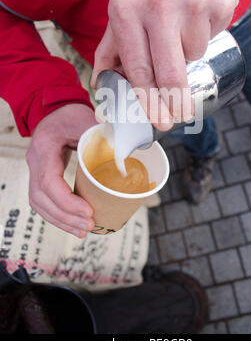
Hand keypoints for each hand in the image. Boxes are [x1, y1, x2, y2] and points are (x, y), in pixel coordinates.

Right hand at [26, 104, 96, 237]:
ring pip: (40, 203)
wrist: (57, 110)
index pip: (49, 181)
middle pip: (42, 198)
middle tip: (89, 225)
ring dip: (61, 220)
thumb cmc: (71, 114)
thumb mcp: (86, 119)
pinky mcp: (42, 176)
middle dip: (65, 216)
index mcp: (45, 147)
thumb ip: (103, 133)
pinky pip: (44, 201)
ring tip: (83, 230)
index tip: (88, 211)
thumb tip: (125, 151)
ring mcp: (35, 169)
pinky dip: (58, 215)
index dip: (67, 201)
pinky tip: (74, 224)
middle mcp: (35, 160)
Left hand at [91, 0, 237, 129]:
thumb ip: (110, 48)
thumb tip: (101, 86)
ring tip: (181, 25)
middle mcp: (160, 6)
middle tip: (179, 116)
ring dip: (188, 53)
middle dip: (175, 102)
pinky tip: (197, 14)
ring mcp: (194, 4)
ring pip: (194, 55)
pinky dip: (205, 34)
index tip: (159, 121)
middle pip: (170, 73)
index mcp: (127, 10)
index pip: (138, 69)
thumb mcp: (121, 6)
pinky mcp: (220, 3)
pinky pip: (213, 37)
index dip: (150, 101)